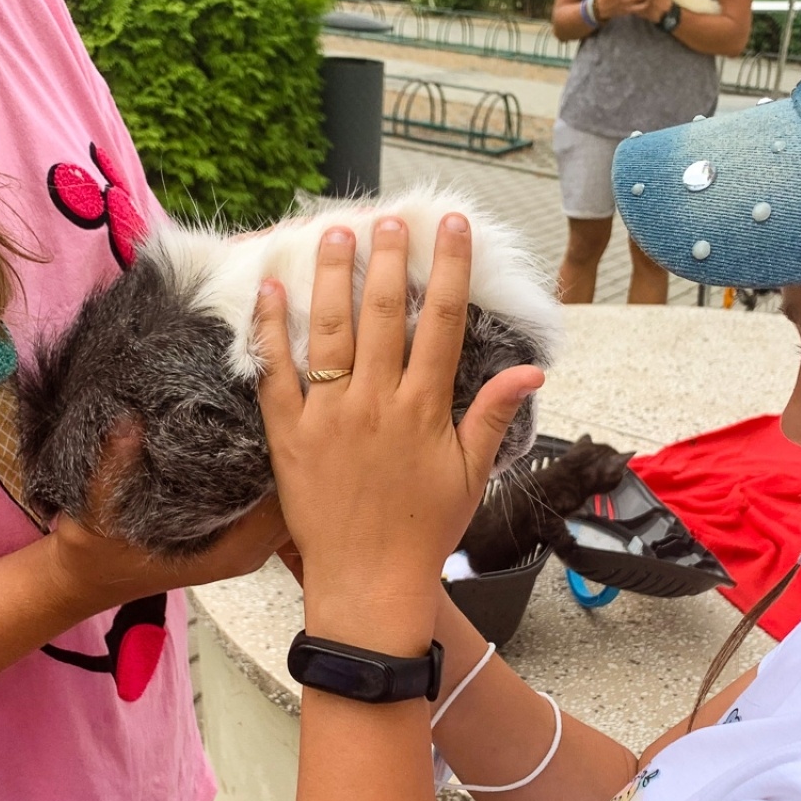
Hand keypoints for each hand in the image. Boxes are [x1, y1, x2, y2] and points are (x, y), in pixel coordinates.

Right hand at [45, 426, 290, 614]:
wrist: (86, 581)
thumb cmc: (94, 554)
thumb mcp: (96, 512)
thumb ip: (113, 469)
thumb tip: (129, 423)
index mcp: (228, 551)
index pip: (281, 502)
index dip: (287, 458)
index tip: (281, 414)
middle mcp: (245, 552)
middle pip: (295, 501)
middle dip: (294, 456)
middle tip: (289, 402)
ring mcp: (243, 547)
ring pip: (286, 503)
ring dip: (286, 464)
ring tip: (279, 411)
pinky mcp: (235, 538)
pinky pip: (269, 506)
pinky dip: (272, 475)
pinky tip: (263, 437)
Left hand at [254, 216, 543, 653]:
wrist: (368, 583)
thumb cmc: (424, 532)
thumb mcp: (470, 475)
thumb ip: (491, 415)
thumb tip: (531, 371)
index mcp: (424, 409)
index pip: (442, 322)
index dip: (449, 268)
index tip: (451, 227)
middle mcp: (377, 403)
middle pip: (384, 314)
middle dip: (388, 258)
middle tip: (389, 218)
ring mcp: (329, 417)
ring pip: (330, 331)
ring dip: (333, 276)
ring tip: (335, 232)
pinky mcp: (289, 436)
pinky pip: (276, 373)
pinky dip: (270, 330)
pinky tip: (270, 289)